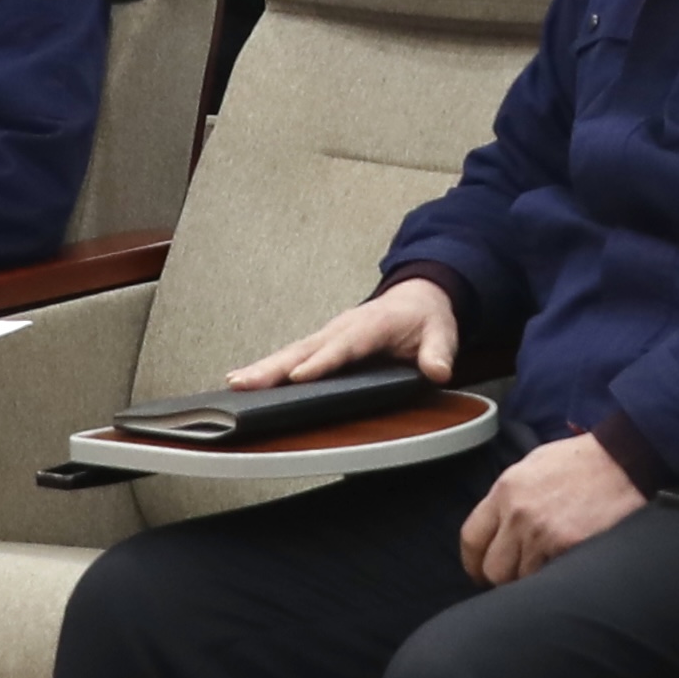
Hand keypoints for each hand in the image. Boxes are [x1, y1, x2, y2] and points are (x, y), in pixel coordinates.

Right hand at [233, 274, 455, 389]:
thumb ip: (438, 352)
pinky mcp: (321, 343)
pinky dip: (269, 367)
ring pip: (292, 352)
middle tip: (246, 382)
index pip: (344, 346)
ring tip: (236, 382)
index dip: (322, 362)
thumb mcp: (442, 332)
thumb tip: (437, 370)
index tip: (297, 377)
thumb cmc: (425, 317)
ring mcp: (329, 334)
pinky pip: (293, 356)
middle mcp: (343, 328)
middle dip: (275, 366)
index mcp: (371, 325)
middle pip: (306, 349)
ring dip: (264, 367)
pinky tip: (246, 380)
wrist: (417, 295)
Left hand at [460, 431, 644, 584]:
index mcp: (507, 488)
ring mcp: (542, 532)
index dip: (474, 562)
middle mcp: (518, 512)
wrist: (628, 459)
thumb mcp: (536, 465)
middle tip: (521, 574)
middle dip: (505, 576)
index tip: (482, 572)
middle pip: (492, 568)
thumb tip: (497, 526)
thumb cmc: (585, 462)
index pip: (471, 538)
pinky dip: (556, 577)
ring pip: (520, 580)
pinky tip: (567, 564)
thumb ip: (511, 495)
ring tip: (551, 565)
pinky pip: (548, 579)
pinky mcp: (567, 546)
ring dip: (533, 578)